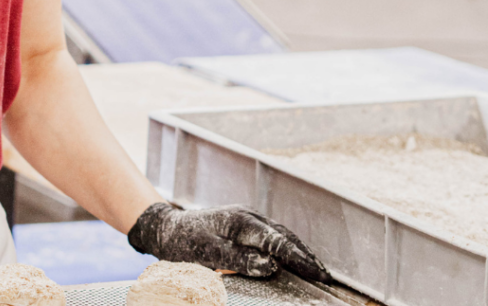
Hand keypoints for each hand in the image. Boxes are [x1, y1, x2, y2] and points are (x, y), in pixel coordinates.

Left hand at [128, 202, 330, 282]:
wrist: (166, 229)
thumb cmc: (185, 243)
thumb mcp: (210, 254)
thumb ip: (241, 260)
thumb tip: (272, 266)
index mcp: (241, 221)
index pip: (278, 242)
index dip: (300, 259)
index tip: (319, 274)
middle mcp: (247, 216)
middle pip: (284, 235)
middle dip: (305, 254)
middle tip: (326, 276)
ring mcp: (245, 218)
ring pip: (279, 233)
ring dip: (298, 250)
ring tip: (315, 268)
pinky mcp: (242, 224)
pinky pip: (270, 234)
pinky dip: (285, 246)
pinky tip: (291, 258)